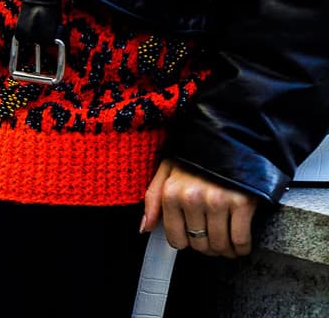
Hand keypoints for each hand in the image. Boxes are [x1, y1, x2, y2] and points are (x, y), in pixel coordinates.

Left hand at [142, 158, 257, 257]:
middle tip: (212, 232)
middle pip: (200, 245)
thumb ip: (153, 198)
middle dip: (206, 244)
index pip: (176, 239)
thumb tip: (145, 228)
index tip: (193, 234)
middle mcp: (192, 198)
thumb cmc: (197, 155)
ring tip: (226, 236)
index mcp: (172, 192)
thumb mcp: (168, 168)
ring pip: (219, 246)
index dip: (186, 241)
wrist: (229, 137)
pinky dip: (241, 247)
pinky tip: (240, 241)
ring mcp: (218, 201)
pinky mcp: (241, 203)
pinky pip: (240, 241)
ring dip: (224, 248)